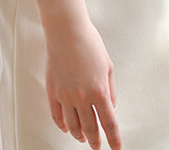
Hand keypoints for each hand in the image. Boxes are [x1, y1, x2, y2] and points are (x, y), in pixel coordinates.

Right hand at [44, 16, 120, 149]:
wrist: (67, 31)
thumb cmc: (89, 43)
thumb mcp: (108, 66)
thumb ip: (110, 89)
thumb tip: (111, 106)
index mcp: (99, 91)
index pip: (109, 123)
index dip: (113, 139)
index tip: (116, 147)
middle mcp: (82, 98)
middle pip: (91, 129)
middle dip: (96, 141)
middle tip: (98, 146)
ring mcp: (66, 96)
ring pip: (73, 126)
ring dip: (80, 135)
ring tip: (83, 138)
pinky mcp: (53, 92)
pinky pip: (57, 116)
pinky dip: (63, 125)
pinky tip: (67, 128)